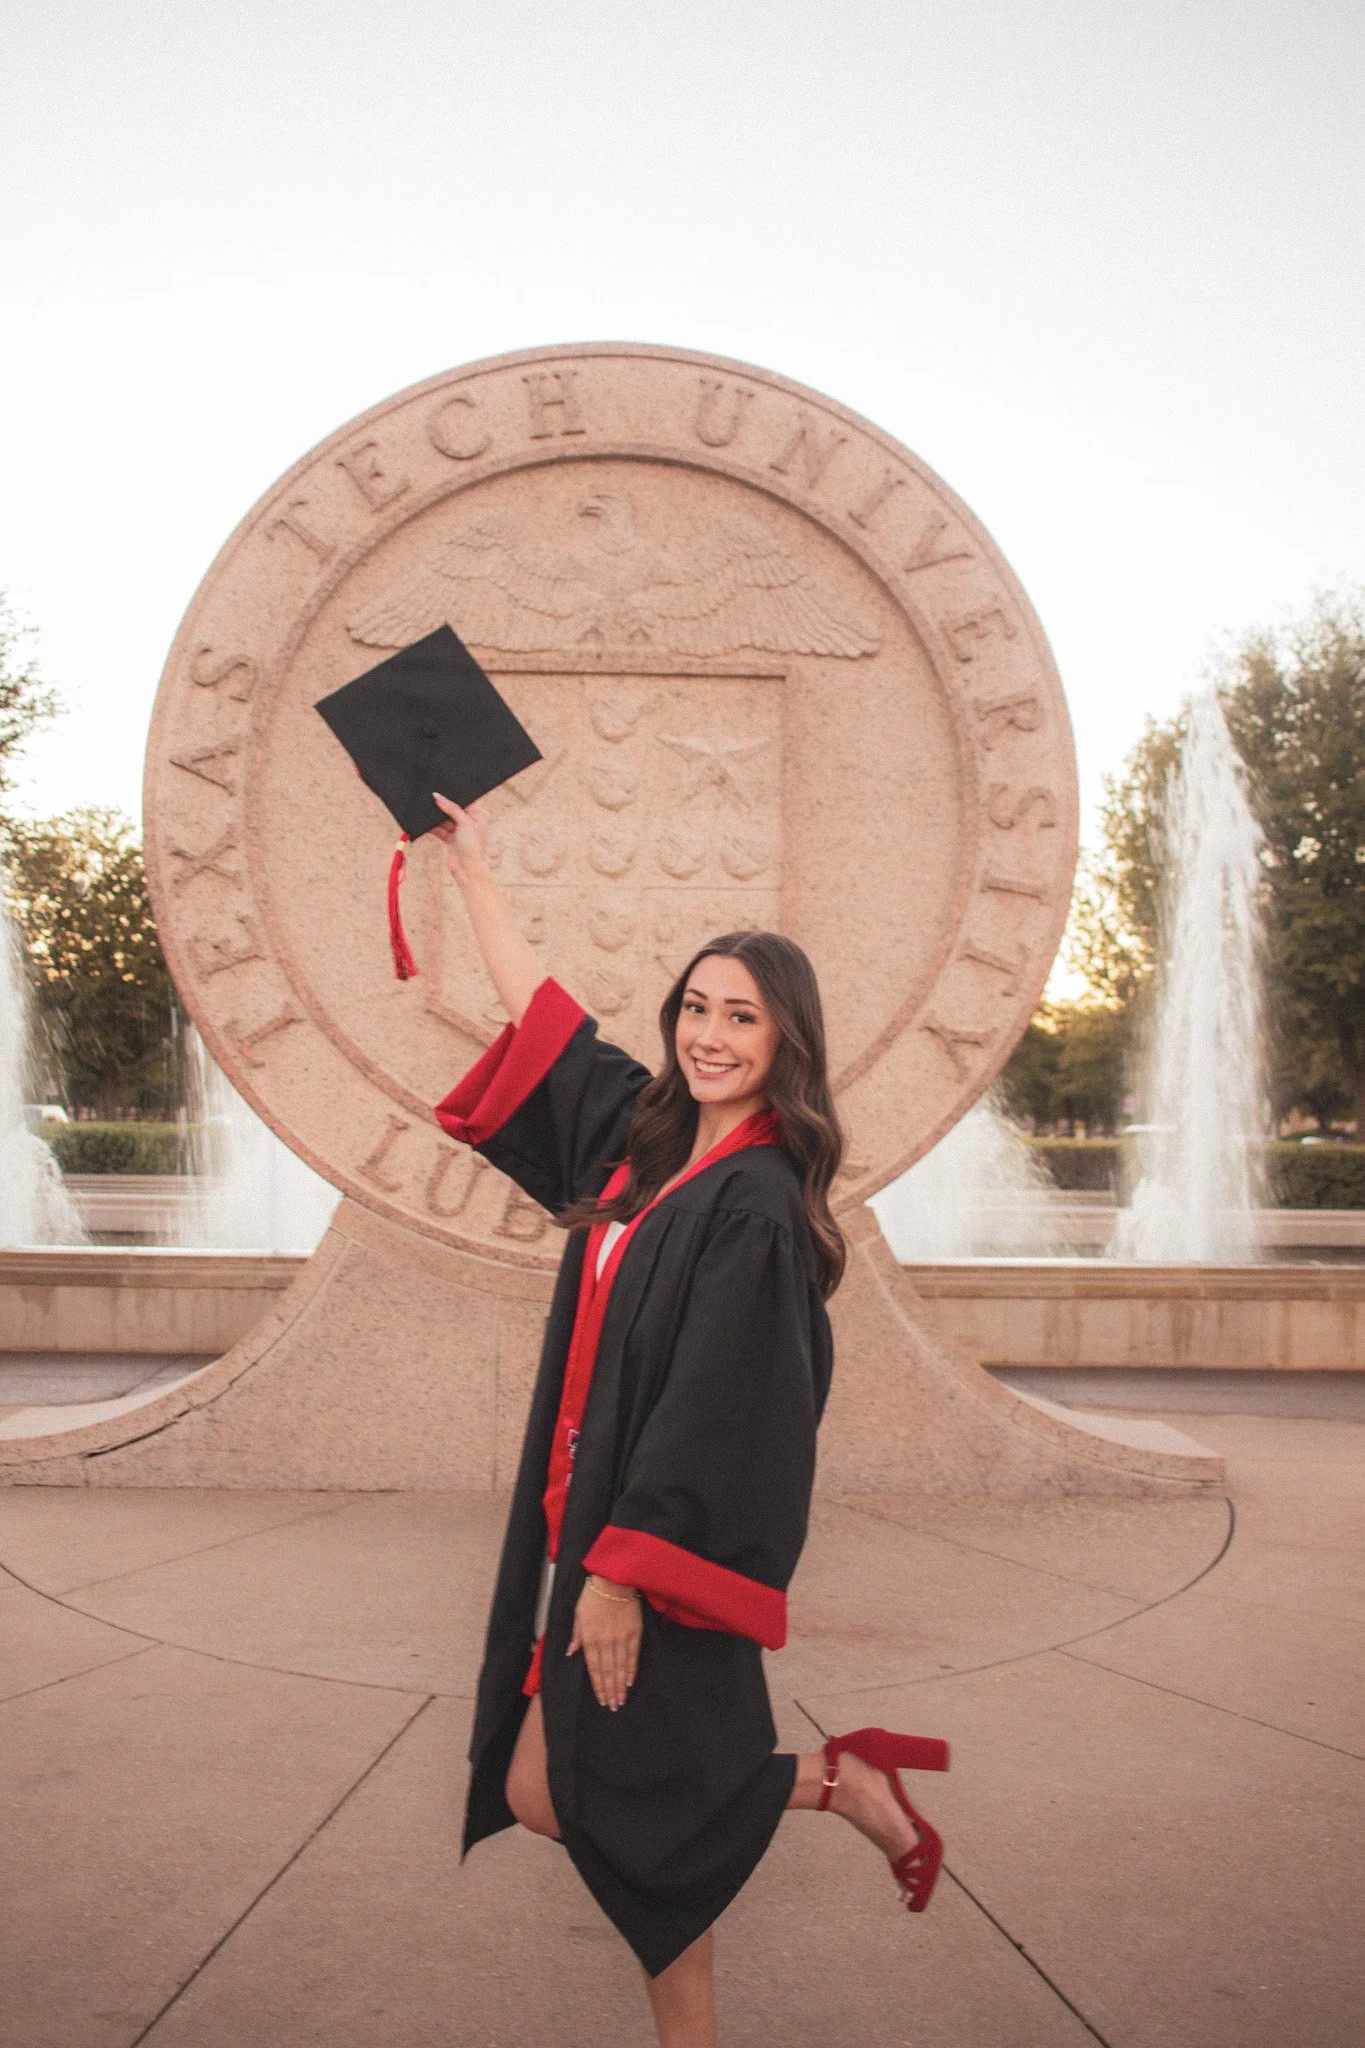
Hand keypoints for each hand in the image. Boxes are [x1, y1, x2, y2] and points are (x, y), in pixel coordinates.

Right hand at [432, 792, 490, 887]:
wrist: (467, 869)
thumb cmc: (472, 845)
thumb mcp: (465, 822)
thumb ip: (451, 808)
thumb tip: (438, 796)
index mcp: (479, 815)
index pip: (464, 801)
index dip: (453, 796)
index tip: (441, 790)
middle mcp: (469, 822)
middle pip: (453, 810)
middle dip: (443, 807)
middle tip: (431, 799)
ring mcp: (459, 831)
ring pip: (444, 819)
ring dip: (436, 818)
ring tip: (426, 811)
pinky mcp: (450, 839)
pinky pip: (439, 829)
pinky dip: (433, 827)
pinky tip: (425, 823)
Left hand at [567, 1574, 642, 1710]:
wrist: (613, 1579)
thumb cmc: (593, 1595)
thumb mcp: (578, 1614)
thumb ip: (577, 1635)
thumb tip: (571, 1652)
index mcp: (590, 1637)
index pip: (594, 1668)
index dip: (598, 1686)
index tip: (601, 1699)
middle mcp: (605, 1641)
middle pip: (608, 1671)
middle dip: (610, 1691)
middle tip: (613, 1705)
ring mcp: (621, 1637)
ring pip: (620, 1667)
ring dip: (621, 1685)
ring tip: (622, 1699)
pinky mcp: (634, 1632)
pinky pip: (633, 1655)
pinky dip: (631, 1669)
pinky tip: (630, 1680)